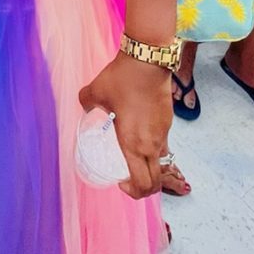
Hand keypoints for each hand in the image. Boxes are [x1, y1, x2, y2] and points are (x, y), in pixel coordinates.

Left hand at [79, 50, 170, 199]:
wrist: (148, 60)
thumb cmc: (121, 79)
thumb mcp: (94, 92)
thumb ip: (86, 103)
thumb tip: (85, 107)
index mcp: (133, 144)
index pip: (143, 184)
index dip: (134, 192)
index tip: (121, 183)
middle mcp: (152, 144)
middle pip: (156, 181)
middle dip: (144, 187)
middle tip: (127, 178)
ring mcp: (163, 133)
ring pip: (161, 162)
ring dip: (149, 166)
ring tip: (132, 154)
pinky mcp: (168, 121)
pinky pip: (162, 143)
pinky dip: (152, 147)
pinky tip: (139, 131)